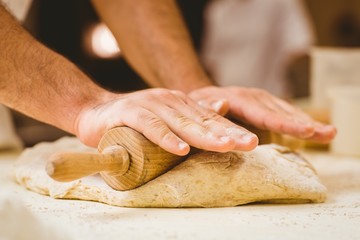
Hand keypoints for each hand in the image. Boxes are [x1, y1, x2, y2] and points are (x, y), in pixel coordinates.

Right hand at [74, 88, 257, 154]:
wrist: (94, 111)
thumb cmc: (134, 120)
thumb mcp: (166, 118)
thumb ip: (191, 116)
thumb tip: (222, 108)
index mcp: (181, 104)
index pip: (210, 119)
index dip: (231, 129)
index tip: (252, 142)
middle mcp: (170, 101)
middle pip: (202, 120)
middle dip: (227, 133)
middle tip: (249, 144)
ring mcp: (150, 104)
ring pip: (181, 122)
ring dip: (203, 136)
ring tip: (225, 146)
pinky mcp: (130, 113)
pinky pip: (151, 126)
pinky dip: (166, 138)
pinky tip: (180, 149)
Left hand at [189, 86, 336, 142]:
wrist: (200, 97)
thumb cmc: (197, 107)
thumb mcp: (196, 107)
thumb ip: (208, 108)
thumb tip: (221, 105)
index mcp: (236, 99)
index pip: (262, 113)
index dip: (283, 122)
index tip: (303, 130)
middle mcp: (253, 97)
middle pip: (280, 112)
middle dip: (303, 123)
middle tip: (327, 134)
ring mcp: (261, 100)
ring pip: (286, 111)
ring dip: (307, 122)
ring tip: (329, 133)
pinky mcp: (265, 106)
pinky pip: (284, 114)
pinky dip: (299, 122)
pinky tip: (315, 131)